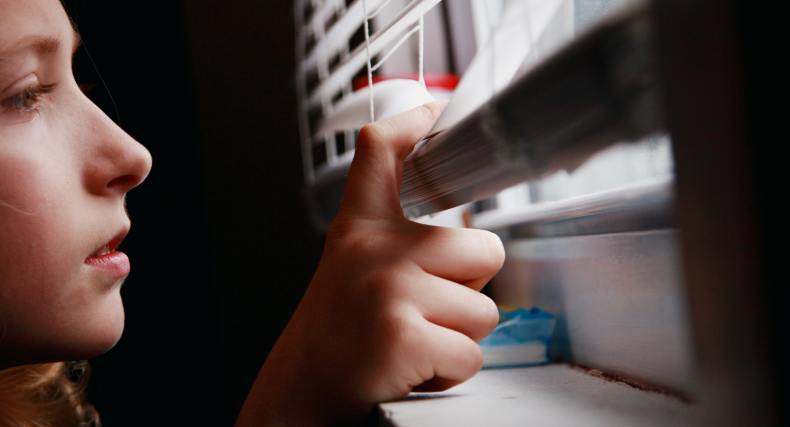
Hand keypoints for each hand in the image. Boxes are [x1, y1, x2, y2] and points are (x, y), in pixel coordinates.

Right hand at [237, 100, 504, 425]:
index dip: (409, 126)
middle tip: (420, 312)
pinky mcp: (405, 336)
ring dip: (457, 338)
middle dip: (468, 292)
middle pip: (484, 249)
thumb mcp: (354, 264)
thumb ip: (396, 234)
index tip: (429, 110)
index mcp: (361, 228)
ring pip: (485, 311)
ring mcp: (390, 290)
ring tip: (411, 341)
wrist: (304, 389)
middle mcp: (373, 250)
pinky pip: (471, 354)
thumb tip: (459, 218)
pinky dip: (449, 373)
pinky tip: (411, 368)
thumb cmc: (343, 331)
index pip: (380, 156)